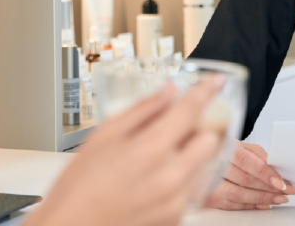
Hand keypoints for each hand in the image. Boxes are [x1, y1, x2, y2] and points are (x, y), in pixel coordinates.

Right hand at [26, 76, 223, 225]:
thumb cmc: (79, 187)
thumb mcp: (103, 136)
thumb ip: (141, 110)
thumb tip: (166, 92)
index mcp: (150, 150)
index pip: (191, 111)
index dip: (206, 90)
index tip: (214, 82)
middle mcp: (169, 177)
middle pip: (209, 140)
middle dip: (199, 128)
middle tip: (180, 126)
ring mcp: (175, 201)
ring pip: (204, 166)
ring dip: (191, 155)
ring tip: (160, 157)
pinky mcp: (175, 219)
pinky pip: (191, 190)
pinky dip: (181, 179)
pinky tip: (155, 179)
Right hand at [205, 141, 294, 209]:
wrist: (201, 154)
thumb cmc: (224, 149)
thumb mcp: (241, 144)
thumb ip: (258, 154)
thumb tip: (275, 167)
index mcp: (224, 147)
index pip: (247, 162)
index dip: (266, 174)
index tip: (281, 182)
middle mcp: (214, 164)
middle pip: (245, 180)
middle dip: (269, 188)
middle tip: (286, 191)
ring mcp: (208, 182)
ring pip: (238, 195)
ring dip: (261, 199)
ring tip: (278, 199)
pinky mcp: (207, 196)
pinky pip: (230, 205)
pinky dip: (249, 206)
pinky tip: (262, 204)